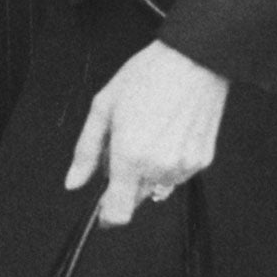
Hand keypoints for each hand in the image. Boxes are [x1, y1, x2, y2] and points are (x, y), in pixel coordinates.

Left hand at [65, 41, 229, 225]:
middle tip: (125, 144)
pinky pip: (179, 174)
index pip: (118, 212)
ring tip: (149, 132)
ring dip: (148, 171)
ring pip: (157, 186)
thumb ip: (86, 150)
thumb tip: (74, 182)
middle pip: (136, 198)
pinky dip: (169, 162)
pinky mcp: (203, 160)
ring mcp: (184, 166)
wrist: (193, 59)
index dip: (107, 216)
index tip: (101, 212)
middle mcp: (159, 167)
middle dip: (125, 181)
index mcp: (130, 155)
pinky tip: (169, 131)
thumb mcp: (103, 107)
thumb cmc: (147, 76)